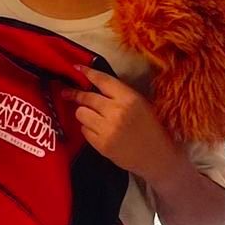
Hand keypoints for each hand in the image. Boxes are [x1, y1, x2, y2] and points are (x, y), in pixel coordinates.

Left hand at [72, 70, 176, 185]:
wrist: (156, 156)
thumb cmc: (151, 128)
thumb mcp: (141, 104)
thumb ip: (119, 94)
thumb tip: (94, 85)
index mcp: (129, 98)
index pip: (103, 80)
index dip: (88, 73)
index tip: (76, 68)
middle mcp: (116, 112)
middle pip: (87, 97)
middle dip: (76, 95)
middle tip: (68, 94)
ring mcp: (107, 129)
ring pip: (81, 113)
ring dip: (84, 113)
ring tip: (93, 117)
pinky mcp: (101, 145)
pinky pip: (84, 130)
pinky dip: (88, 129)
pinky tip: (99, 131)